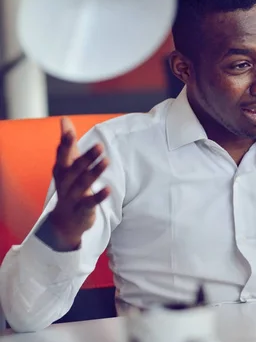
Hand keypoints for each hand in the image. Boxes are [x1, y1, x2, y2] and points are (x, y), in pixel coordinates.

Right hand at [48, 117, 109, 249]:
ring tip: (107, 161)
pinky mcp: (82, 210)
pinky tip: (108, 189)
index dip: (65, 143)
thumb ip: (69, 144)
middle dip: (86, 157)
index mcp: (61, 170)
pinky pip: (90, 203)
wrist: (64, 222)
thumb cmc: (68, 186)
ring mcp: (73, 197)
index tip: (68, 130)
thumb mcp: (67, 165)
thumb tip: (64, 119)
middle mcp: (65, 182)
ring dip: (94, 173)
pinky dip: (99, 196)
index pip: (62, 154)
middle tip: (100, 145)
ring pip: (83, 184)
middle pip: (74, 168)